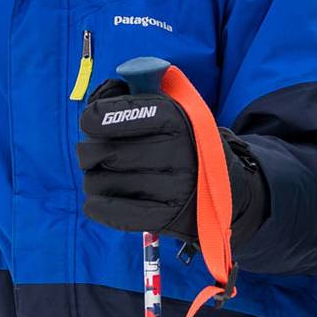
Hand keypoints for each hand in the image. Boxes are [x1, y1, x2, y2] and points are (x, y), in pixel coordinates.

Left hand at [77, 78, 267, 244]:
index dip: (97, 118)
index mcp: (180, 120)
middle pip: (107, 152)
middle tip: (92, 153)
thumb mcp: (174, 111)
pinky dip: (99, 206)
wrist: (228, 188)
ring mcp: (175, 188)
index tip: (88, 121)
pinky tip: (96, 199)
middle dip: (90, 152)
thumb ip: (135, 99)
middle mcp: (179, 153)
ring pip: (105, 183)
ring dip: (93, 179)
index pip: (126, 115)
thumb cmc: (187, 144)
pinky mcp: (169, 217)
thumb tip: (99, 101)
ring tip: (101, 176)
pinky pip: (118, 213)